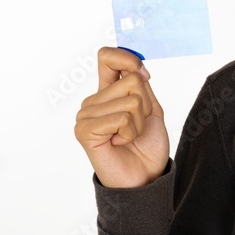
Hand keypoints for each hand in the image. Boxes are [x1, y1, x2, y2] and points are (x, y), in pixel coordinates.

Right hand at [74, 47, 169, 187]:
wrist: (145, 177)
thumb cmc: (146, 146)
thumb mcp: (150, 109)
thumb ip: (141, 85)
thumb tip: (136, 67)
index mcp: (107, 92)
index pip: (107, 57)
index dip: (128, 59)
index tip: (144, 76)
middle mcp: (93, 101)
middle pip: (130, 80)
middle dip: (145, 106)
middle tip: (135, 127)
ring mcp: (86, 115)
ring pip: (131, 100)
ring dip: (139, 122)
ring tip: (128, 137)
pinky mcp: (84, 130)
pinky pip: (121, 118)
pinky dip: (130, 132)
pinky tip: (120, 143)